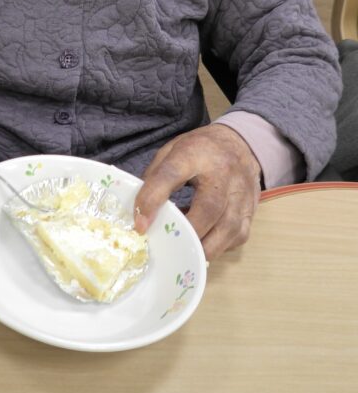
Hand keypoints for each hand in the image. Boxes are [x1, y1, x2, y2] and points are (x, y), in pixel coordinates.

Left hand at [133, 124, 261, 258]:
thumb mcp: (172, 151)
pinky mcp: (252, 209)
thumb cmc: (200, 150)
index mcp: (196, 153)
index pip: (172, 174)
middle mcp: (223, 172)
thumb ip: (155, 177)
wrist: (240, 142)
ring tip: (186, 250)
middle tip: (168, 245)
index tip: (140, 224)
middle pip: (209, 208)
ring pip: (228, 228)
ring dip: (205, 246)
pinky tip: (204, 241)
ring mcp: (242, 192)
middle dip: (187, 232)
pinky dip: (220, 246)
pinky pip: (237, 236)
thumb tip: (140, 213)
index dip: (154, 199)